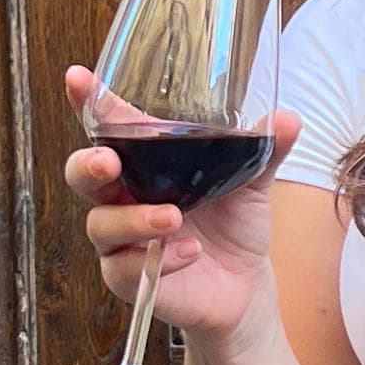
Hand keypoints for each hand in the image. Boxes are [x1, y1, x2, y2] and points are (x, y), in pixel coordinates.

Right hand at [61, 76, 298, 347]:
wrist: (245, 285)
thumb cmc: (234, 224)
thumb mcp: (252, 184)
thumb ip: (264, 151)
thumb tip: (287, 118)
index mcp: (145, 163)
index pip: (109, 127)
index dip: (87, 101)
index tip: (76, 78)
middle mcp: (124, 196)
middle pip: (82, 175)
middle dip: (88, 165)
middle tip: (108, 162)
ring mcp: (122, 239)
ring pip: (101, 224)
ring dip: (134, 219)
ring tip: (173, 218)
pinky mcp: (129, 278)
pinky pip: (125, 268)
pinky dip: (159, 259)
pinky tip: (190, 254)